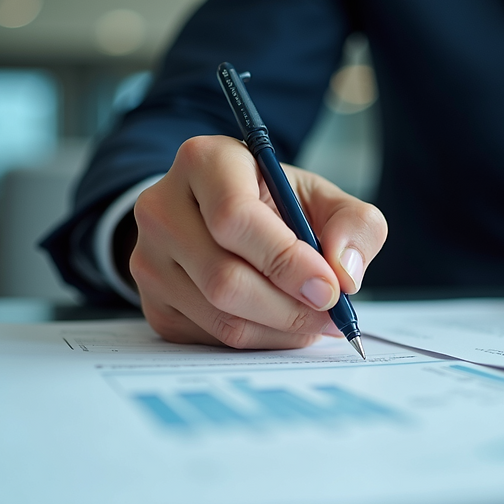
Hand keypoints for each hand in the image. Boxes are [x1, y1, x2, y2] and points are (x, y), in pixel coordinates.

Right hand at [130, 135, 386, 347]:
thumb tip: (345, 273)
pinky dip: (260, 340)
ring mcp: (149, 260)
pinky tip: (280, 322)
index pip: (235, 218)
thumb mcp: (323, 197)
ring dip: (280, 329)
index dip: (287, 261)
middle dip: (290, 307)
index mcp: (204, 162)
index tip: (330, 288)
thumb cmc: (276, 204)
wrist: (222, 218)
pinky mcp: (153, 304)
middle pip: (224, 278)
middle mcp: (162, 208)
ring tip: (313, 319)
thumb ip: (355, 224)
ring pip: (220, 317)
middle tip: (331, 314)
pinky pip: (211, 339)